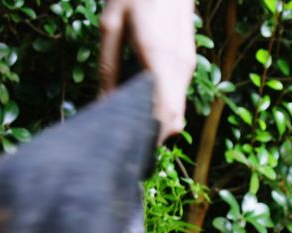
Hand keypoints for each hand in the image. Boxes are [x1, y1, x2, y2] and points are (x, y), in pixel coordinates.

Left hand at [99, 0, 196, 140]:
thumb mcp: (110, 25)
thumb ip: (107, 67)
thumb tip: (104, 103)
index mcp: (161, 59)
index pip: (164, 114)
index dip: (149, 137)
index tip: (127, 148)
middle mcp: (180, 67)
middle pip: (173, 119)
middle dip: (150, 135)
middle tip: (121, 143)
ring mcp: (187, 64)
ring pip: (177, 108)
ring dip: (156, 121)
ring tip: (127, 125)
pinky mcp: (186, 60)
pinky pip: (176, 94)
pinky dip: (161, 106)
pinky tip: (138, 104)